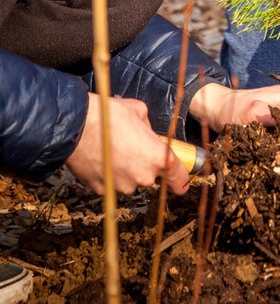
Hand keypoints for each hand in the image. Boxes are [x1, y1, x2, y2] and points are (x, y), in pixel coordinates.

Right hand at [66, 95, 189, 195]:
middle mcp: (143, 177)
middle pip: (151, 177)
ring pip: (130, 181)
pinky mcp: (102, 191)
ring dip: (126, 170)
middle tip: (132, 147)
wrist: (74, 127)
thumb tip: (147, 134)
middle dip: (145, 165)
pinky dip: (109, 174)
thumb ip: (149, 128)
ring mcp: (121, 186)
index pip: (179, 179)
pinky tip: (101, 158)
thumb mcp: (139, 112)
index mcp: (158, 158)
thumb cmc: (109, 116)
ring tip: (113, 149)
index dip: (180, 180)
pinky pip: (111, 184)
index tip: (179, 179)